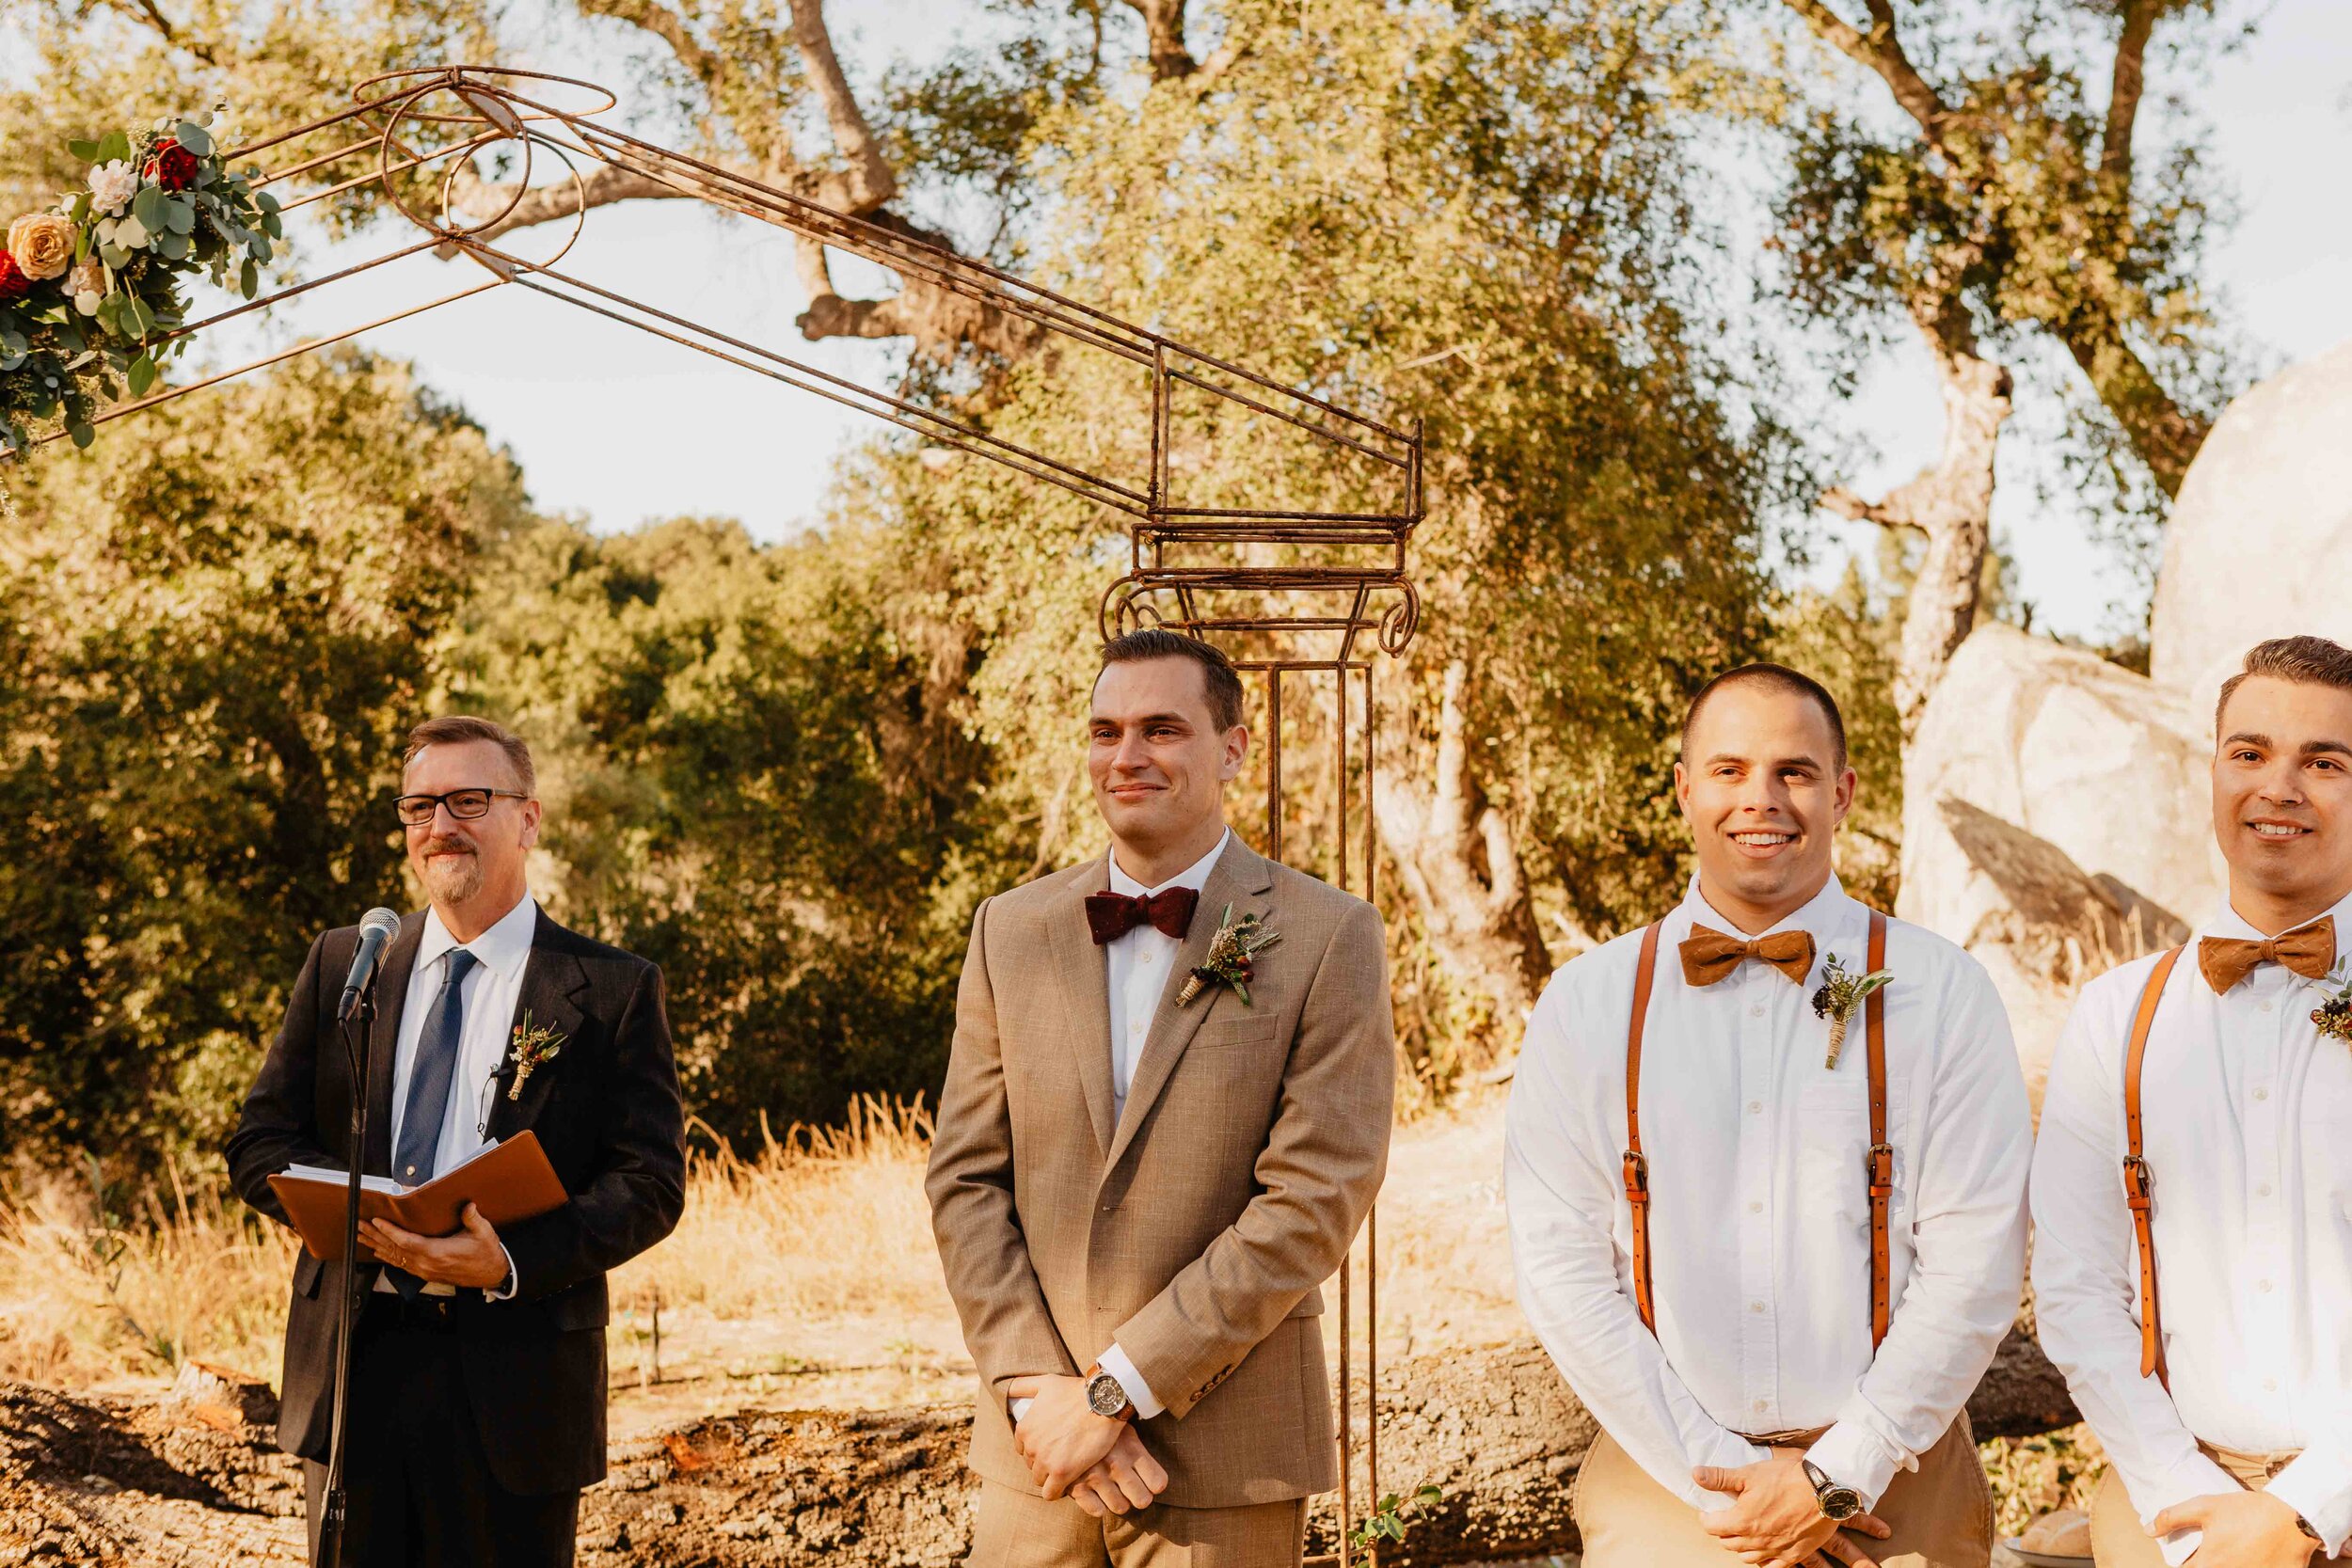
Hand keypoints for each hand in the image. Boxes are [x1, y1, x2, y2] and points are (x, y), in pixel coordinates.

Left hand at [360, 1202, 510, 1289]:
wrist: (490, 1274)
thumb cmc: (486, 1253)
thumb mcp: (484, 1234)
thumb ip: (474, 1219)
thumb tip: (468, 1206)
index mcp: (438, 1253)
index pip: (407, 1241)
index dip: (390, 1231)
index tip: (377, 1221)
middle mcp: (427, 1264)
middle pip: (395, 1249)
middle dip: (376, 1236)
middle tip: (360, 1225)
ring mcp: (424, 1270)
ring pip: (395, 1257)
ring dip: (377, 1246)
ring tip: (362, 1236)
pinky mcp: (425, 1273)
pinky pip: (401, 1265)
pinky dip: (388, 1256)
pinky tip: (378, 1251)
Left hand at [1005, 1374, 1125, 1499]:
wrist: (1102, 1402)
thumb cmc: (1075, 1391)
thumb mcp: (1045, 1382)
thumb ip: (1022, 1386)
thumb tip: (1006, 1388)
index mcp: (1024, 1428)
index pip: (1023, 1449)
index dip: (1038, 1448)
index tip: (1052, 1446)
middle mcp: (1030, 1447)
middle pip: (1032, 1465)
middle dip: (1045, 1462)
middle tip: (1064, 1455)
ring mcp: (1045, 1461)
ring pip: (1040, 1480)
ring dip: (1052, 1476)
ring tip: (1068, 1468)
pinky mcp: (1062, 1473)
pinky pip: (1051, 1494)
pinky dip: (1057, 1491)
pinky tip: (1067, 1483)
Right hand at [1064, 1426, 1169, 1517]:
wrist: (1070, 1416)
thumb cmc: (1101, 1425)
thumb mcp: (1125, 1431)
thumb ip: (1139, 1452)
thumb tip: (1156, 1480)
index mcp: (1131, 1448)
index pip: (1157, 1483)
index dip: (1154, 1485)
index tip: (1149, 1482)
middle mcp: (1116, 1464)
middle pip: (1142, 1500)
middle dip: (1139, 1497)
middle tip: (1131, 1489)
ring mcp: (1096, 1476)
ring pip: (1121, 1507)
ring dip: (1118, 1501)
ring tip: (1112, 1489)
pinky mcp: (1077, 1486)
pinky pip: (1097, 1511)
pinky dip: (1097, 1506)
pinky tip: (1095, 1493)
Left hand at [1695, 1454, 1891, 1567]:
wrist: (1824, 1490)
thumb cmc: (1786, 1478)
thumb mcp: (1749, 1473)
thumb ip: (1720, 1478)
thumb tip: (1695, 1474)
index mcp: (1742, 1521)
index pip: (1712, 1527)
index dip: (1707, 1518)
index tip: (1709, 1512)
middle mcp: (1756, 1541)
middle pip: (1728, 1543)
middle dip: (1723, 1532)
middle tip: (1726, 1520)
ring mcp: (1775, 1551)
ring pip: (1747, 1557)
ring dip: (1741, 1546)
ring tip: (1744, 1533)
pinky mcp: (1794, 1555)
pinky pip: (1771, 1567)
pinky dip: (1763, 1560)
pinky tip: (1764, 1549)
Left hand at [2150, 1490, 2318, 1566]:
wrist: (2293, 1518)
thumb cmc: (2248, 1511)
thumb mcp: (2205, 1507)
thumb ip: (2173, 1518)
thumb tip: (2149, 1530)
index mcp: (2210, 1564)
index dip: (2185, 1563)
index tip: (2192, 1553)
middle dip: (2205, 1563)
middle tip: (2215, 1551)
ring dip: (2227, 1564)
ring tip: (2234, 1552)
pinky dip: (2249, 1566)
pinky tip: (2252, 1557)